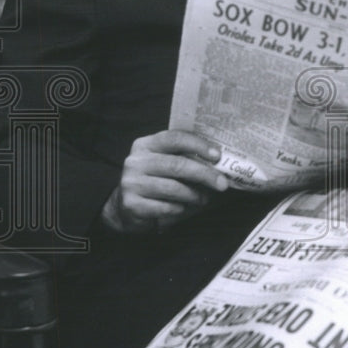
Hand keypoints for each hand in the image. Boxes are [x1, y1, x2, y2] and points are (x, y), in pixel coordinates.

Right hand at [100, 129, 227, 233]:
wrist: (125, 207)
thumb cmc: (154, 182)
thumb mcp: (165, 164)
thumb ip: (184, 159)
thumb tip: (218, 163)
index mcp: (146, 145)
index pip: (174, 138)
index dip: (198, 145)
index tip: (217, 156)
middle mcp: (136, 161)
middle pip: (177, 164)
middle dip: (204, 174)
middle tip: (222, 184)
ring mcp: (131, 182)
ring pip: (173, 188)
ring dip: (194, 195)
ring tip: (203, 199)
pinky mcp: (131, 204)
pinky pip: (165, 207)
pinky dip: (180, 209)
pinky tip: (182, 208)